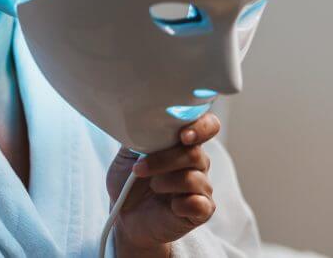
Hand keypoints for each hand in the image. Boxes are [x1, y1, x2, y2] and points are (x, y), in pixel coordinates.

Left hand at [105, 112, 220, 256]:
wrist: (124, 214)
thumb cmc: (129, 180)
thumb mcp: (128, 152)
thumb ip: (139, 133)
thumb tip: (139, 117)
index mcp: (183, 143)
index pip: (208, 126)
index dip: (202, 127)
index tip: (183, 135)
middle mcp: (197, 162)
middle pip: (194, 153)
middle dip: (163, 160)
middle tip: (139, 168)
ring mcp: (201, 187)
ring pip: (194, 178)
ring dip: (166, 182)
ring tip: (151, 186)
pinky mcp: (201, 211)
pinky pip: (200, 204)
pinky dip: (182, 204)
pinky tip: (171, 205)